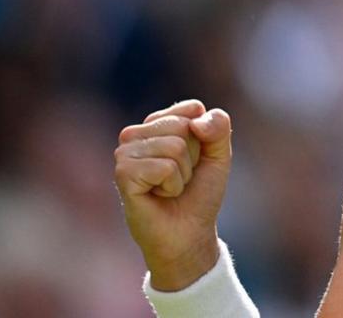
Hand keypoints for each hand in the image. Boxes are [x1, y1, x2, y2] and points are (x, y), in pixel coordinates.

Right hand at [114, 100, 232, 290]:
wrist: (188, 234)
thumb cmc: (199, 193)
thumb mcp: (219, 155)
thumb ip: (219, 127)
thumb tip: (196, 121)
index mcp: (157, 122)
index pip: (193, 109)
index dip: (205, 138)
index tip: (194, 160)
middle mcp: (136, 133)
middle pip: (183, 126)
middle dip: (192, 157)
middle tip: (181, 178)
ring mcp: (125, 152)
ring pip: (174, 146)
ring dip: (183, 174)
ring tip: (169, 188)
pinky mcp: (123, 173)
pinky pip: (164, 167)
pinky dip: (172, 185)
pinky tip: (159, 195)